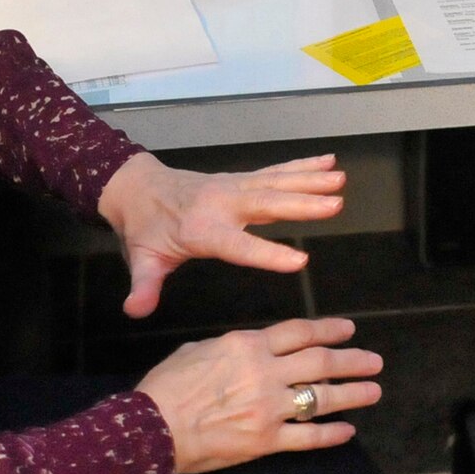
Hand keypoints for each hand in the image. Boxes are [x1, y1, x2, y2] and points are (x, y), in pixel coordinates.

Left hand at [97, 151, 344, 318]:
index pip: (238, 244)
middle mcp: (222, 204)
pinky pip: (275, 172)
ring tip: (340, 179)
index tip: (299, 261)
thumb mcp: (142, 260)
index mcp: (202, 230)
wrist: (137, 188)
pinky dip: (302, 166)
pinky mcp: (240, 179)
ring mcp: (233, 187)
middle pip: (266, 204)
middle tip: (335, 205)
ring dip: (309, 181)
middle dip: (301, 205)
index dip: (267, 253)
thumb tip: (134, 310)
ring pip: (276, 183)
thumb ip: (144, 287)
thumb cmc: (144, 229)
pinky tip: (326, 163)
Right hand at [135, 317, 382, 473]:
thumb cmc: (167, 386)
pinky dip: (331, 434)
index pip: (299, 332)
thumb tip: (244, 349)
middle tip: (374, 361)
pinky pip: (308, 437)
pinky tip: (347, 432)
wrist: (152, 429)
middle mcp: (265, 373)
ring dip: (353, 393)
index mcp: (248, 346)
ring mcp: (269, 408)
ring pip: (322, 397)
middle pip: (320, 362)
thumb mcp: (197, 350)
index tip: (349, 329)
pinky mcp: (266, 441)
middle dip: (351, 360)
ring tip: (374, 390)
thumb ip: (229, 347)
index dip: (329, 329)